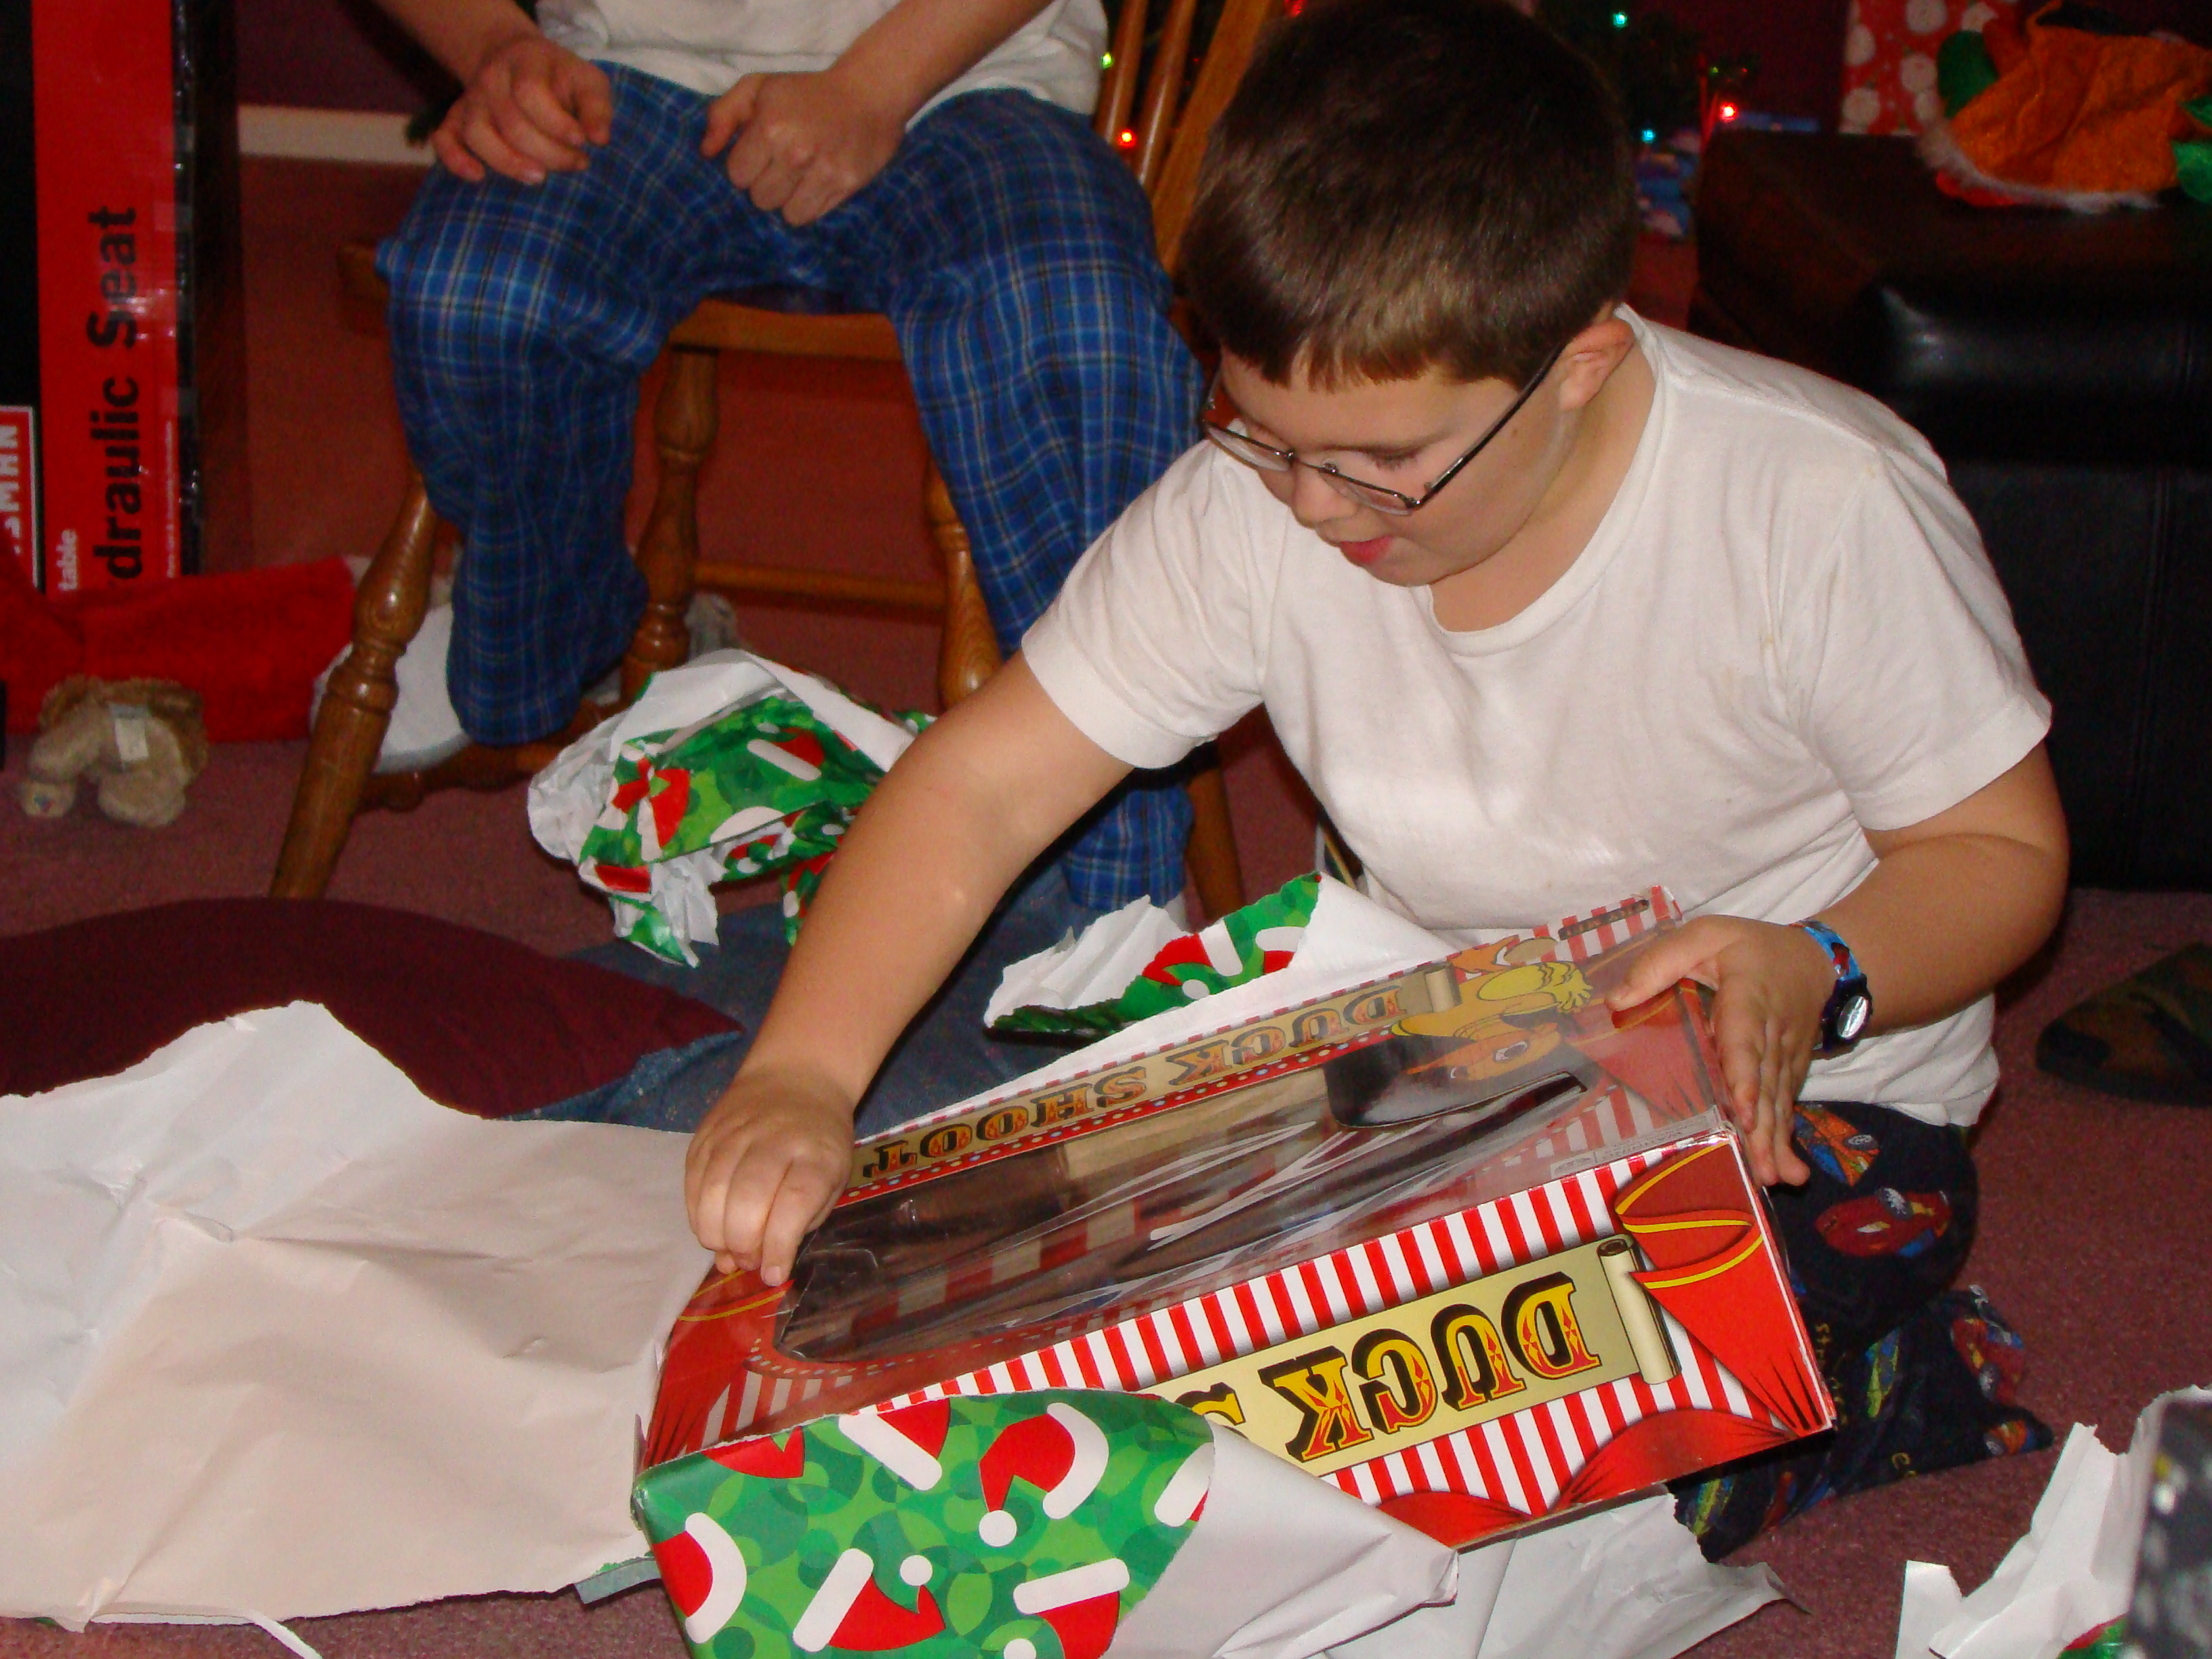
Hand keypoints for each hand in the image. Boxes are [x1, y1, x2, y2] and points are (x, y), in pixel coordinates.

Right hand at [433, 32, 612, 185]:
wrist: (519, 61)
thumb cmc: (561, 80)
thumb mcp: (587, 81)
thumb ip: (596, 106)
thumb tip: (600, 139)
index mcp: (525, 62)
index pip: (531, 94)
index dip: (557, 124)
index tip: (583, 143)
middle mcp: (492, 79)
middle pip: (511, 123)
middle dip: (548, 152)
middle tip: (576, 164)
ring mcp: (472, 100)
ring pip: (478, 134)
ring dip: (509, 162)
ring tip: (540, 177)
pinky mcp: (457, 119)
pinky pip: (444, 139)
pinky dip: (455, 160)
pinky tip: (477, 176)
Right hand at [685, 1064, 855, 1284]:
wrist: (796, 1079)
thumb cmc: (820, 1141)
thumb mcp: (833, 1179)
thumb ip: (801, 1222)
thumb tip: (762, 1268)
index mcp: (815, 1154)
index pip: (794, 1203)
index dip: (779, 1245)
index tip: (774, 1274)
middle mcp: (773, 1141)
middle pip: (747, 1201)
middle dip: (743, 1245)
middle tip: (749, 1260)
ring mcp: (735, 1134)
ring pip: (712, 1194)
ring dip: (716, 1235)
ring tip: (729, 1248)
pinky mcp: (705, 1133)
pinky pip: (692, 1183)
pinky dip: (698, 1215)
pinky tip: (711, 1227)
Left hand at [701, 68, 908, 225]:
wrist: (868, 93)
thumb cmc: (806, 92)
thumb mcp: (759, 88)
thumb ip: (723, 114)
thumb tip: (706, 152)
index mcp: (770, 127)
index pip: (737, 175)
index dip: (745, 165)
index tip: (760, 153)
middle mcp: (795, 153)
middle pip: (760, 198)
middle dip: (766, 183)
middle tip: (781, 165)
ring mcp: (823, 172)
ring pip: (785, 213)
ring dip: (787, 199)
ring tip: (798, 177)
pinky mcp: (845, 185)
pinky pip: (810, 216)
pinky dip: (808, 205)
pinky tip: (815, 184)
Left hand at [1605, 917, 1835, 1187]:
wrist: (1818, 962)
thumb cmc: (1750, 948)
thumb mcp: (1705, 935)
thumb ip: (1660, 962)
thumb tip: (1615, 1000)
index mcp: (1748, 997)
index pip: (1745, 1039)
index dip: (1744, 1075)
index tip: (1742, 1110)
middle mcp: (1771, 1033)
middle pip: (1765, 1084)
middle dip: (1762, 1128)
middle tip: (1760, 1169)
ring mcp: (1784, 1057)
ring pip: (1778, 1102)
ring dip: (1775, 1142)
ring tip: (1773, 1178)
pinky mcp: (1788, 1072)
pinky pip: (1784, 1107)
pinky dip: (1786, 1139)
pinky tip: (1787, 1172)